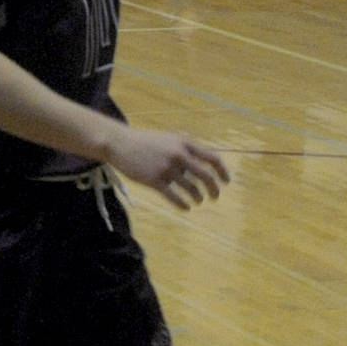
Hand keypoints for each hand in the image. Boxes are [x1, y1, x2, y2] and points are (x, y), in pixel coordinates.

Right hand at [105, 125, 230, 210]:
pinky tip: (185, 207)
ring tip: (198, 201)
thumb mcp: (169, 138)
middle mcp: (178, 155)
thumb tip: (205, 161)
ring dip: (198, 198)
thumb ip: (186, 148)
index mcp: (184, 143)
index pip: (212, 158)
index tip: (226, 182)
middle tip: (215, 197)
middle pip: (206, 176)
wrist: (120, 143)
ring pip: (191, 189)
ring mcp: (166, 168)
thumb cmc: (146, 142)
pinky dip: (183, 204)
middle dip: (214, 189)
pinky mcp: (154, 181)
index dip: (222, 171)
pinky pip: (174, 197)